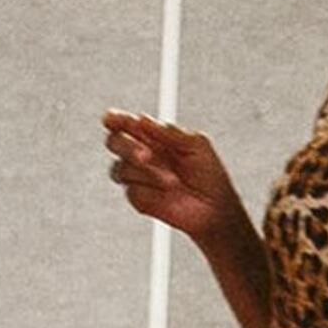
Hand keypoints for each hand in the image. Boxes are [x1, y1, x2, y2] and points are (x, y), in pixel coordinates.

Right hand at [104, 110, 246, 244]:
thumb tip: (143, 120)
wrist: (215, 207)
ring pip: (121, 168)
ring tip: (173, 181)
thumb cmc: (209, 173)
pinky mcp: (137, 197)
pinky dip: (151, 191)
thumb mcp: (197, 144)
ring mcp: (136, 176)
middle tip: (147, 155)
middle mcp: (139, 153)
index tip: (112, 119)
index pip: (124, 123)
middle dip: (127, 147)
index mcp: (152, 135)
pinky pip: (132, 190)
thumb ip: (170, 132)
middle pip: (114, 142)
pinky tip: (167, 193)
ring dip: (148, 173)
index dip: (114, 119)